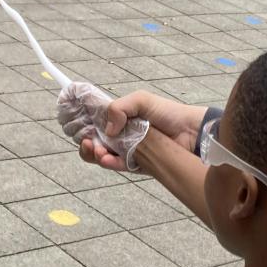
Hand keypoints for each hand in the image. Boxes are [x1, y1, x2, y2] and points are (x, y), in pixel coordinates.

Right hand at [73, 90, 207, 170]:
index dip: (83, 126)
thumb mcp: (141, 100)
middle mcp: (120, 136)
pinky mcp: (136, 165)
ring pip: (103, 157)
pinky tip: (107, 159)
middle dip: (87, 144)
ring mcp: (127, 151)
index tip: (76, 126)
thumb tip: (107, 129)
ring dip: (96, 155)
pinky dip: (110, 163)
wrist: (190, 131)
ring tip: (99, 151)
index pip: (94, 124)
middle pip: (94, 143)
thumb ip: (119, 108)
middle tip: (90, 143)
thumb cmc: (167, 113)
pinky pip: (118, 166)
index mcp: (119, 119)